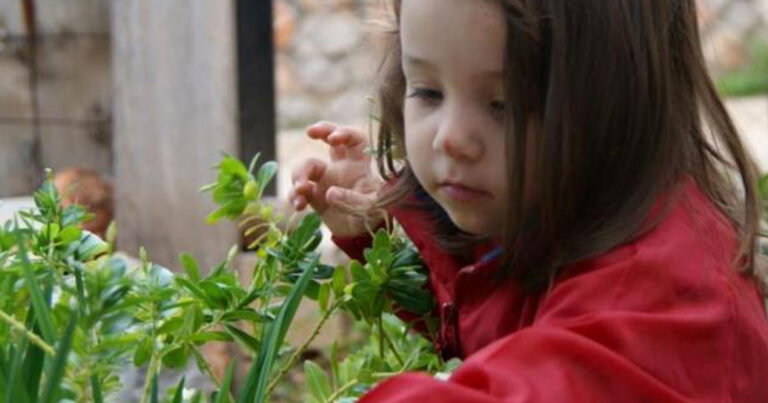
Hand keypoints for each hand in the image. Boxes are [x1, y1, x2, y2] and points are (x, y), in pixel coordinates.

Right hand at [288, 121, 384, 237]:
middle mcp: (342, 168)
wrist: (363, 237)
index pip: (355, 139)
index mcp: (359, 166)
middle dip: (320, 130)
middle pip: (329, 140)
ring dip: (299, 175)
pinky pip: (298, 191)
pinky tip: (297, 205)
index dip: (344, 132)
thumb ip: (353, 200)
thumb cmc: (374, 218)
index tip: (333, 139)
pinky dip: (294, 196)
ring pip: (307, 167)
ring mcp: (326, 180)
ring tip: (301, 189)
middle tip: (309, 132)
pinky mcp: (314, 196)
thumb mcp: (371, 209)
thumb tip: (329, 192)